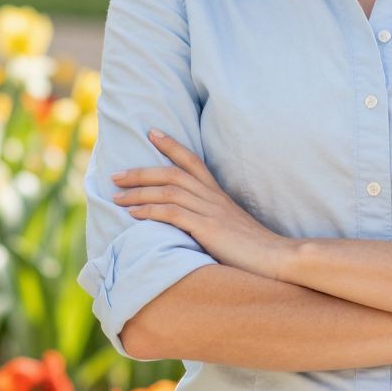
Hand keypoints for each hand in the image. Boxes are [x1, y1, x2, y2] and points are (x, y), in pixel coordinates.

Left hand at [110, 130, 294, 279]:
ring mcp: (210, 211)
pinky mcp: (208, 227)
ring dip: (138, 193)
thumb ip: (211, 221)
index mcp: (219, 194)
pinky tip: (134, 215)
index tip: (152, 132)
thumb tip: (190, 225)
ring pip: (168, 191)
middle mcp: (213, 197)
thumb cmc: (253, 250)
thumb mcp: (230, 228)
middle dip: (141, 172)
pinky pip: (173, 213)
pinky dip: (150, 211)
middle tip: (116, 175)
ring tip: (116, 198)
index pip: (192, 161)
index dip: (171, 145)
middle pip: (172, 173)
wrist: (276, 258)